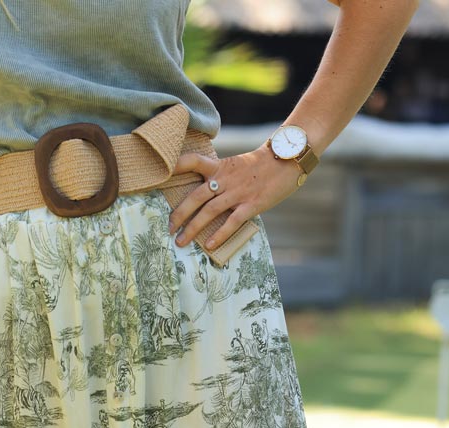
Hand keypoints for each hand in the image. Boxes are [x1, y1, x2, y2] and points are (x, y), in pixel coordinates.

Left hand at [167, 144, 303, 252]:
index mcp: (220, 166)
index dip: (177, 166)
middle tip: (169, 227)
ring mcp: (238, 192)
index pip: (194, 161)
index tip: (162, 175)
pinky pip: (231, 222)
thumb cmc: (260, 166)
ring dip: (193, 228)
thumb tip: (202, 192)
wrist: (287, 160)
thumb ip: (219, 177)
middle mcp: (225, 179)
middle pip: (196, 196)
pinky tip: (208, 246)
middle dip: (180, 213)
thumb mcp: (235, 165)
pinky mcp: (251, 204)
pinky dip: (219, 235)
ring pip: (209, 211)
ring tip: (181, 241)